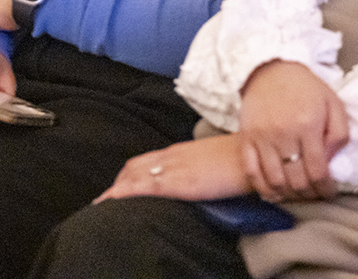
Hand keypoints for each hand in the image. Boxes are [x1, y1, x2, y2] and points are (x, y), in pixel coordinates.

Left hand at [94, 134, 253, 202]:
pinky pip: (147, 186)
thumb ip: (195, 169)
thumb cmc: (238, 159)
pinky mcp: (182, 181)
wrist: (254, 153)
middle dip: (117, 184)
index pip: (143, 161)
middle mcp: (171, 156)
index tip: (115, 189)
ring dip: (117, 190)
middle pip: (133, 167)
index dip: (126, 176)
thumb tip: (190, 181)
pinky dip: (127, 193)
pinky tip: (115, 202)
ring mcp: (175, 167)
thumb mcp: (210, 162)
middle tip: (105, 201)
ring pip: (135, 175)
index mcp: (178, 152)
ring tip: (103, 205)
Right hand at [236, 60, 347, 201]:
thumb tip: (331, 163)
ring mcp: (261, 136)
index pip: (318, 171)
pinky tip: (273, 192)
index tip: (329, 191)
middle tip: (315, 193)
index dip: (326, 188)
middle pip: (296, 180)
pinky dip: (262, 187)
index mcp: (307, 125)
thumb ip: (339, 135)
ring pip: (275, 180)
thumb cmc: (305, 88)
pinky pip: (251, 170)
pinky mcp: (245, 137)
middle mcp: (283, 133)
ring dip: (288, 194)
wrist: (271, 69)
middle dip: (309, 194)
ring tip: (297, 193)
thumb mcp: (333, 104)